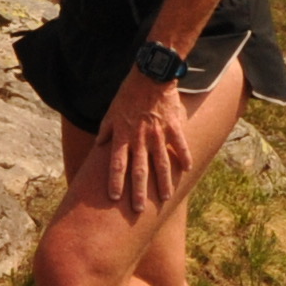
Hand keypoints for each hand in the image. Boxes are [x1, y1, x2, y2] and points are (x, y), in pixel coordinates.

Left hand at [96, 72, 191, 215]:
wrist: (151, 75)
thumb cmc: (128, 93)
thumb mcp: (111, 111)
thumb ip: (106, 130)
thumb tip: (98, 145)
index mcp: (123, 135)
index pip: (117, 164)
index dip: (115, 181)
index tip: (114, 198)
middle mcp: (140, 138)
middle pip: (139, 169)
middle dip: (138, 191)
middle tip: (139, 210)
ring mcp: (158, 133)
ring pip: (161, 163)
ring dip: (162, 182)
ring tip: (165, 198)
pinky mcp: (173, 126)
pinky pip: (180, 145)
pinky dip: (184, 157)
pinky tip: (187, 171)